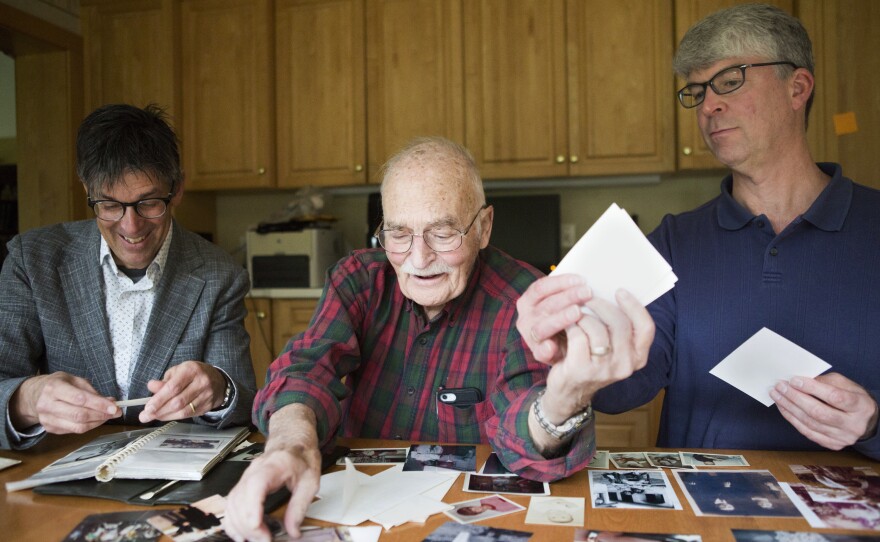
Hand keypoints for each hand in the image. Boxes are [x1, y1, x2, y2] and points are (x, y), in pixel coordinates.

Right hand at [10, 372, 119, 433]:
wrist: (35, 395)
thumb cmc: (58, 385)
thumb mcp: (74, 380)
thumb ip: (92, 391)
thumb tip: (110, 402)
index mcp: (54, 388)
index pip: (80, 399)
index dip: (99, 404)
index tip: (114, 407)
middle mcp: (47, 404)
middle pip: (79, 415)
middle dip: (101, 415)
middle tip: (116, 412)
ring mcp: (47, 419)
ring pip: (78, 427)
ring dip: (98, 422)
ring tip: (107, 415)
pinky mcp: (50, 429)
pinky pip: (74, 431)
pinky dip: (90, 426)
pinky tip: (95, 419)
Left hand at [139, 361, 227, 422]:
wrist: (217, 380)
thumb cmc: (193, 374)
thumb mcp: (178, 371)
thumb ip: (164, 381)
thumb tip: (151, 387)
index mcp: (191, 370)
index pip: (173, 387)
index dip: (159, 399)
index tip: (147, 408)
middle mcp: (201, 382)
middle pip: (178, 401)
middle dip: (159, 411)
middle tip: (145, 416)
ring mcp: (206, 395)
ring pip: (183, 411)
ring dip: (166, 416)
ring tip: (154, 417)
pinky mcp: (208, 406)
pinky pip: (189, 415)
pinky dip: (175, 417)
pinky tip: (166, 416)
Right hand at [224, 405, 320, 541]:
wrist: (292, 443)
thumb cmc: (301, 458)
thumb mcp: (310, 481)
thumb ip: (300, 506)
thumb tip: (293, 532)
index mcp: (273, 466)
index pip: (256, 485)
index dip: (252, 507)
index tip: (257, 527)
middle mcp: (253, 471)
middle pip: (241, 498)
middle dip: (249, 524)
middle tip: (264, 540)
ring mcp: (245, 478)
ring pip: (232, 503)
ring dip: (239, 526)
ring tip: (253, 541)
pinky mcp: (242, 485)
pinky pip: (230, 505)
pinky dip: (232, 522)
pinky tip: (240, 535)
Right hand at [516, 274, 593, 363]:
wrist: (561, 347)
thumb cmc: (562, 320)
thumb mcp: (561, 303)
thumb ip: (567, 293)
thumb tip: (584, 282)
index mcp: (529, 300)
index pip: (541, 287)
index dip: (560, 282)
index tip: (581, 280)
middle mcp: (526, 317)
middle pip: (546, 305)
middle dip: (568, 297)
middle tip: (587, 292)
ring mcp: (531, 335)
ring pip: (543, 326)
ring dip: (561, 318)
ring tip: (577, 312)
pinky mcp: (538, 353)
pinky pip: (540, 351)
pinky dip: (545, 349)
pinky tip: (552, 346)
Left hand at [537, 289, 654, 424]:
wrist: (568, 393)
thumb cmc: (590, 362)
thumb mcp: (611, 348)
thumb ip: (618, 329)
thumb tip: (615, 295)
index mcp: (638, 358)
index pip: (646, 328)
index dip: (634, 306)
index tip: (619, 292)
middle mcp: (625, 365)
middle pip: (620, 323)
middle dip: (601, 304)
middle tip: (588, 296)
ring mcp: (604, 369)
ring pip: (597, 328)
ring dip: (583, 315)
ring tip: (575, 313)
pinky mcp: (581, 369)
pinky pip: (578, 335)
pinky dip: (571, 326)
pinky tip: (567, 325)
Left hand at [771, 372, 879, 449]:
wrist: (865, 420)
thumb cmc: (852, 398)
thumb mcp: (845, 384)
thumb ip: (825, 381)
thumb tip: (800, 381)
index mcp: (861, 406)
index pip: (835, 397)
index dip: (812, 388)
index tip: (794, 380)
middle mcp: (854, 425)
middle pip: (819, 412)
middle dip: (795, 398)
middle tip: (780, 387)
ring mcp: (843, 438)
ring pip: (811, 423)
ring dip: (789, 408)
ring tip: (777, 395)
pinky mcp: (833, 444)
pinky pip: (808, 432)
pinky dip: (792, 419)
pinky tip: (783, 408)